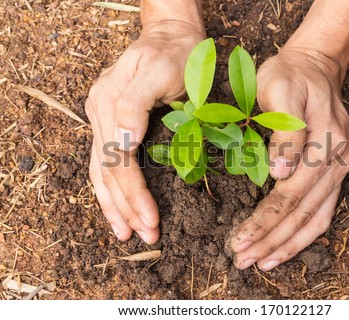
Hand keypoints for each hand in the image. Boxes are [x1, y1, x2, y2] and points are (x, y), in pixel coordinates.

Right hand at [85, 22, 204, 242]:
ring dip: (115, 206)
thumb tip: (124, 142)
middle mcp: (100, 114)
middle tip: (147, 236)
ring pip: (101, 172)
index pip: (119, 161)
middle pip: (108, 172)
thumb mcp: (159, 70)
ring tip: (127, 233)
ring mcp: (102, 119)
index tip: (152, 220)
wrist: (170, 36)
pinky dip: (111, 189)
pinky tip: (118, 209)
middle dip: (127, 207)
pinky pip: (105, 163)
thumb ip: (136, 104)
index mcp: (109, 103)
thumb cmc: (174, 54)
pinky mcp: (112, 124)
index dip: (134, 194)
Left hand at [230, 48, 348, 270]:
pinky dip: (304, 235)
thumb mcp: (279, 89)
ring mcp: (341, 169)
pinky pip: (323, 212)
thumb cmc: (290, 75)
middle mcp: (339, 161)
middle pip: (302, 212)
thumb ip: (285, 132)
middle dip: (270, 240)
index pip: (291, 194)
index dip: (265, 220)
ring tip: (260, 263)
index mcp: (325, 142)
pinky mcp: (336, 173)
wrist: (316, 66)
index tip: (239, 240)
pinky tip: (284, 249)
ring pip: (315, 219)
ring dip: (287, 245)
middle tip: (241, 260)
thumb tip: (281, 174)